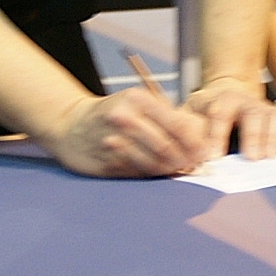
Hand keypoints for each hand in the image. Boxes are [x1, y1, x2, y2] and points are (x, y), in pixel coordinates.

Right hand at [41, 89, 208, 177]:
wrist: (70, 124)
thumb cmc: (112, 112)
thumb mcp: (138, 102)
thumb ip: (167, 116)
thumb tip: (200, 136)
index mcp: (138, 99)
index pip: (178, 126)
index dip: (196, 143)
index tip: (206, 152)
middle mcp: (125, 119)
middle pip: (168, 148)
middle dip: (186, 160)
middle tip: (196, 165)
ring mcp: (114, 143)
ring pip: (155, 164)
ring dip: (171, 170)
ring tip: (180, 168)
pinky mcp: (107, 164)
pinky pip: (139, 173)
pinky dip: (153, 175)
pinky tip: (159, 172)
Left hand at [187, 76, 275, 161]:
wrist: (228, 93)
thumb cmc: (206, 111)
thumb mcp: (190, 114)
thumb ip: (187, 131)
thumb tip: (184, 154)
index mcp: (222, 100)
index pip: (219, 114)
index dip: (216, 135)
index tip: (214, 157)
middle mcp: (247, 102)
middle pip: (253, 115)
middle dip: (253, 136)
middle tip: (252, 158)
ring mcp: (266, 109)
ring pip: (275, 119)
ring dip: (274, 138)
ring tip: (270, 158)